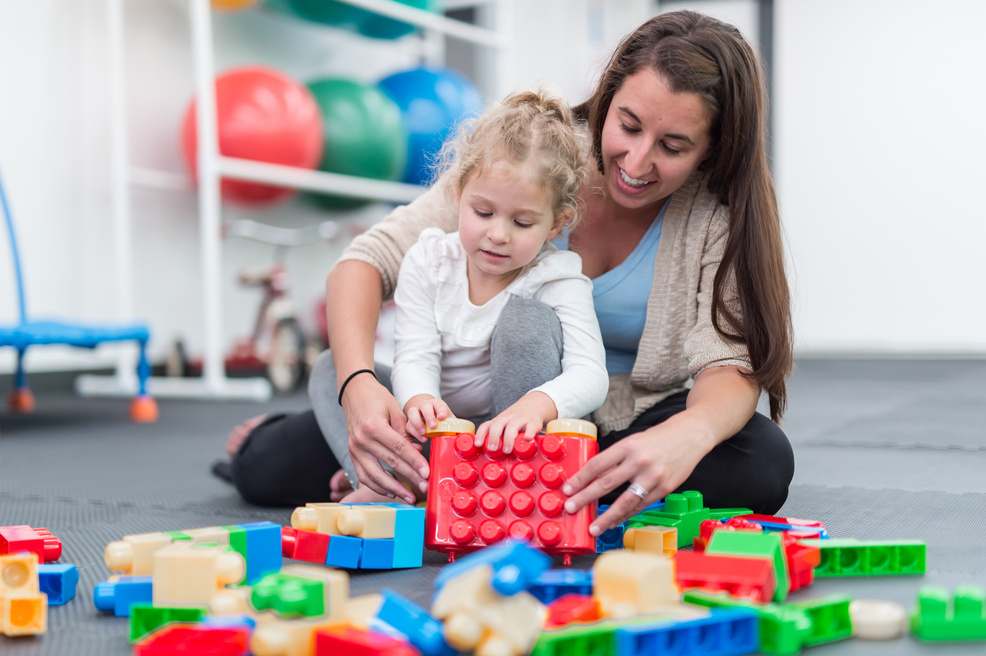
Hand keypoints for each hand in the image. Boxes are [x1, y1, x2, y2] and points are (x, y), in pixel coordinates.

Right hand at [342, 373, 429, 503]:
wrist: (354, 392)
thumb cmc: (377, 398)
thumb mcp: (395, 410)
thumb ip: (405, 432)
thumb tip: (418, 452)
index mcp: (374, 426)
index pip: (399, 449)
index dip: (415, 462)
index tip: (427, 473)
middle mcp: (362, 440)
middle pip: (390, 463)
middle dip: (410, 477)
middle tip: (425, 487)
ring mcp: (354, 449)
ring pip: (374, 476)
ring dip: (393, 489)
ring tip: (409, 496)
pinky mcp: (352, 454)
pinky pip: (364, 475)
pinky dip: (377, 486)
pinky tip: (391, 491)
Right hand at [404, 395, 452, 439]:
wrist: (430, 420)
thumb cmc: (442, 421)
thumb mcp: (450, 421)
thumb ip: (456, 428)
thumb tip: (464, 438)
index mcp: (437, 404)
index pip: (439, 404)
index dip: (441, 410)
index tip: (443, 417)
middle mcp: (425, 406)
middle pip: (424, 406)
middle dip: (428, 416)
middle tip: (433, 426)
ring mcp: (416, 414)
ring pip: (412, 413)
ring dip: (417, 424)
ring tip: (424, 434)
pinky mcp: (410, 423)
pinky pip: (408, 426)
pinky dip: (413, 434)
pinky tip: (420, 440)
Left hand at [476, 391, 555, 453]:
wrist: (533, 405)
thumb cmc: (515, 421)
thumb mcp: (504, 425)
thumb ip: (497, 437)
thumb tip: (486, 455)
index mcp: (499, 421)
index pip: (486, 425)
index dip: (481, 434)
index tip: (478, 444)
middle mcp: (508, 419)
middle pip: (498, 424)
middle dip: (493, 437)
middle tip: (493, 449)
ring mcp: (520, 419)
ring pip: (513, 426)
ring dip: (508, 438)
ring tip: (507, 451)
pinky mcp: (533, 422)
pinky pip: (531, 426)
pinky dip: (529, 432)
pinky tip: (527, 439)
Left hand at [562, 413, 712, 535]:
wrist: (690, 435)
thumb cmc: (657, 439)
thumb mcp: (633, 441)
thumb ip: (616, 458)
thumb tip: (593, 478)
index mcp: (627, 446)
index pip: (597, 464)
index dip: (580, 479)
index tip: (567, 489)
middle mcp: (639, 461)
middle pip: (606, 483)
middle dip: (585, 498)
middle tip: (571, 508)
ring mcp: (654, 476)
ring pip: (625, 501)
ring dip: (606, 517)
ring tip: (593, 527)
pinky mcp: (665, 489)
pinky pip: (641, 506)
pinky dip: (626, 515)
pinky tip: (615, 522)